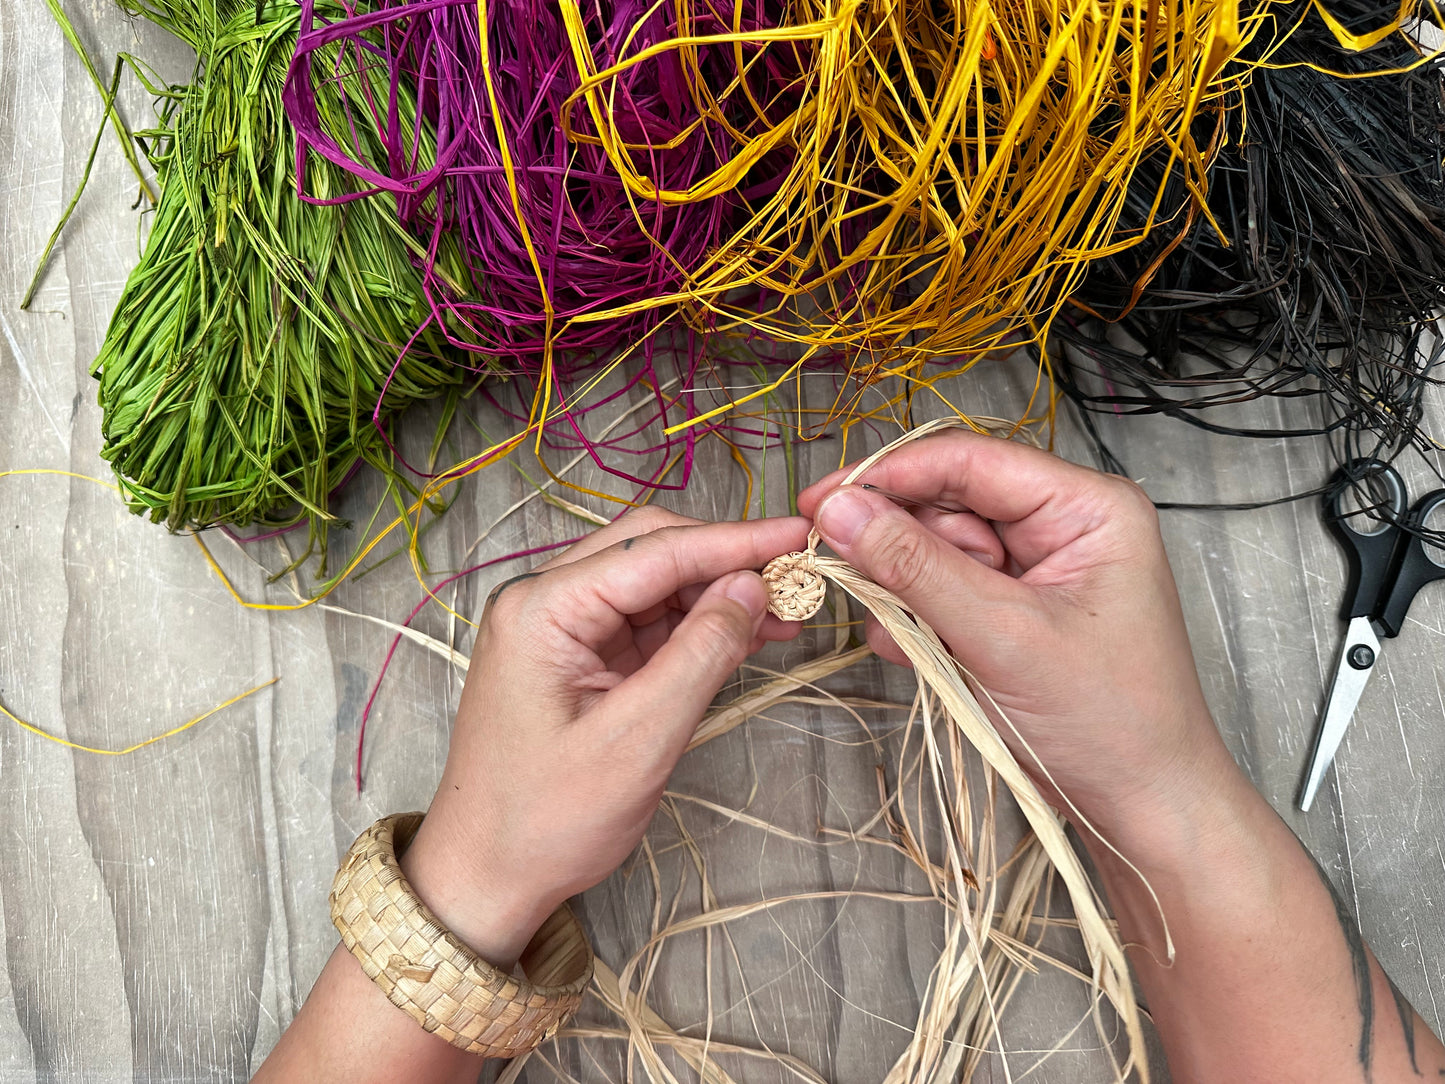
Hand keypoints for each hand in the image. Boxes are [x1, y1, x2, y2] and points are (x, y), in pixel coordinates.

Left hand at [399, 507, 809, 966]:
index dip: (734, 540)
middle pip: (651, 552)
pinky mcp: (577, 659)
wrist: (485, 878)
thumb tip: (751, 587)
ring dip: (717, 594)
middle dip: (726, 560)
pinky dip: (696, 627)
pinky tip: (746, 634)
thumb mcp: (637, 741)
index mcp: (542, 609)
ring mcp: (560, 630)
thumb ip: (699, 656)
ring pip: (654, 586)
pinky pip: (646, 623)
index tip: (799, 533)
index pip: (654, 552)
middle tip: (797, 574)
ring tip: (786, 612)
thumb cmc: (545, 822)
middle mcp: (545, 603)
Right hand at [797, 431, 1240, 852]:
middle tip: (832, 565)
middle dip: (893, 540)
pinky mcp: (1009, 614)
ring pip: (937, 551)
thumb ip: (917, 568)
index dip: (890, 474)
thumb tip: (842, 513)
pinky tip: (906, 646)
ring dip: (902, 588)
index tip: (822, 498)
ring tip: (894, 628)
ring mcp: (1033, 573)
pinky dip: (915, 617)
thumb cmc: (1111, 724)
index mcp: (1086, 508)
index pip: (971, 461)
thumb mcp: (1004, 637)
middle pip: (948, 504)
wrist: (1143, 810)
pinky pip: (943, 592)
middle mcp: (1061, 528)